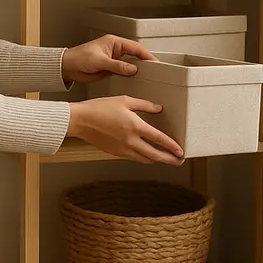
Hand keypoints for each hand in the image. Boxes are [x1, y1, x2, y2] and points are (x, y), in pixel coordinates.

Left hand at [62, 34, 156, 83]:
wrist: (68, 67)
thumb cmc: (78, 58)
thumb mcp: (100, 61)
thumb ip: (117, 65)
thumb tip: (132, 68)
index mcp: (113, 42)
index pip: (134, 47)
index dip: (145, 54)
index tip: (153, 62)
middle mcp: (115, 49)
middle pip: (134, 54)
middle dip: (143, 61)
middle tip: (153, 69)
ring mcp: (113, 59)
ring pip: (130, 63)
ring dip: (137, 68)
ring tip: (147, 75)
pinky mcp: (110, 68)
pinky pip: (124, 70)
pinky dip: (129, 74)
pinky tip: (134, 79)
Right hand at [67, 96, 184, 164]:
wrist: (81, 120)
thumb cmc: (100, 108)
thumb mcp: (124, 100)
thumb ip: (144, 105)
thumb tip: (157, 108)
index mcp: (135, 126)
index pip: (159, 139)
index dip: (172, 146)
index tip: (181, 151)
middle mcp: (131, 141)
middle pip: (155, 155)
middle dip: (169, 160)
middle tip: (178, 161)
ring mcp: (123, 149)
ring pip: (145, 159)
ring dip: (157, 160)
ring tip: (165, 159)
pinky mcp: (116, 153)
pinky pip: (134, 158)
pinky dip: (144, 158)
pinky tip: (146, 155)